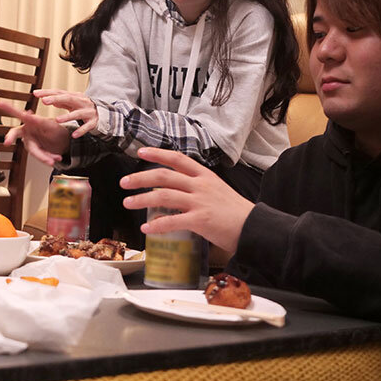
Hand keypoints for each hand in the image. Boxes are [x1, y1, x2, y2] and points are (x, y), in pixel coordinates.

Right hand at [0, 101, 71, 165]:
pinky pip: (40, 156)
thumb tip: (28, 115)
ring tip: (54, 158)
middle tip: (6, 142)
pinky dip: (48, 158)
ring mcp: (29, 142)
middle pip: (14, 133)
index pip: (18, 114)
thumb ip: (40, 122)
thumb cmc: (56, 130)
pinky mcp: (35, 151)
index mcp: (31, 121)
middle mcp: (27, 131)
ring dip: (43, 156)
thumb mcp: (50, 125)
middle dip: (10, 137)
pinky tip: (56, 157)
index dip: (9, 108)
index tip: (1, 104)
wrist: (64, 143)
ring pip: (33, 151)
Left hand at [34, 89, 97, 137]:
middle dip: (56, 99)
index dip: (48, 93)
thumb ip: (60, 101)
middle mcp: (81, 102)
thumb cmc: (83, 107)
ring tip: (57, 120)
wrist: (103, 113)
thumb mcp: (72, 102)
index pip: (59, 92)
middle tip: (44, 101)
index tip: (36, 93)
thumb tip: (47, 98)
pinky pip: (87, 127)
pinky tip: (74, 135)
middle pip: (68, 99)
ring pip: (77, 114)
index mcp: (74, 96)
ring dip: (67, 116)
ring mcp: (88, 112)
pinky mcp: (93, 122)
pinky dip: (81, 131)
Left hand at [119, 147, 253, 254]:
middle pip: (164, 176)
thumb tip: (179, 193)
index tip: (141, 152)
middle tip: (124, 182)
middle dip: (140, 178)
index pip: (177, 159)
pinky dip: (156, 225)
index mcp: (205, 176)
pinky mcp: (200, 220)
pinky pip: (172, 221)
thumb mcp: (218, 192)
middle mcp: (200, 185)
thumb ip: (198, 189)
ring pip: (163, 195)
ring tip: (128, 203)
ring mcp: (200, 202)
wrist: (256, 228)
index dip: (158, 154)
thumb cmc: (238, 214)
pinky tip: (146, 228)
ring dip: (141, 199)